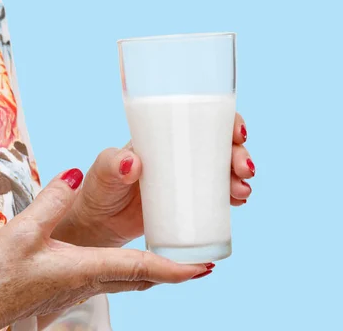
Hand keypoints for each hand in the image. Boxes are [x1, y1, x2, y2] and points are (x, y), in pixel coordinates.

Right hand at [0, 169, 209, 329]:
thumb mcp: (23, 230)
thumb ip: (53, 199)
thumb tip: (78, 173)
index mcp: (84, 267)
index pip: (143, 267)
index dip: (177, 268)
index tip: (207, 266)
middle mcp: (88, 282)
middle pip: (143, 278)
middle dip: (174, 272)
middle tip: (199, 261)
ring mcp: (78, 290)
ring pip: (129, 282)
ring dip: (153, 272)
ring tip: (170, 258)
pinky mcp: (67, 290)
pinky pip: (110, 281)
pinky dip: (130, 272)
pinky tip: (122, 261)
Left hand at [55, 113, 254, 247]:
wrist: (99, 223)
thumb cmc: (99, 190)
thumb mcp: (102, 172)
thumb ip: (111, 165)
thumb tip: (132, 163)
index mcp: (163, 137)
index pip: (201, 119)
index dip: (226, 121)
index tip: (238, 134)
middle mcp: (179, 154)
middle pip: (220, 145)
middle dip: (239, 153)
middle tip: (243, 171)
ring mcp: (186, 180)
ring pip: (224, 170)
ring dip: (240, 176)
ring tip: (241, 193)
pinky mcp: (189, 204)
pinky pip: (218, 196)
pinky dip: (233, 196)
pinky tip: (238, 201)